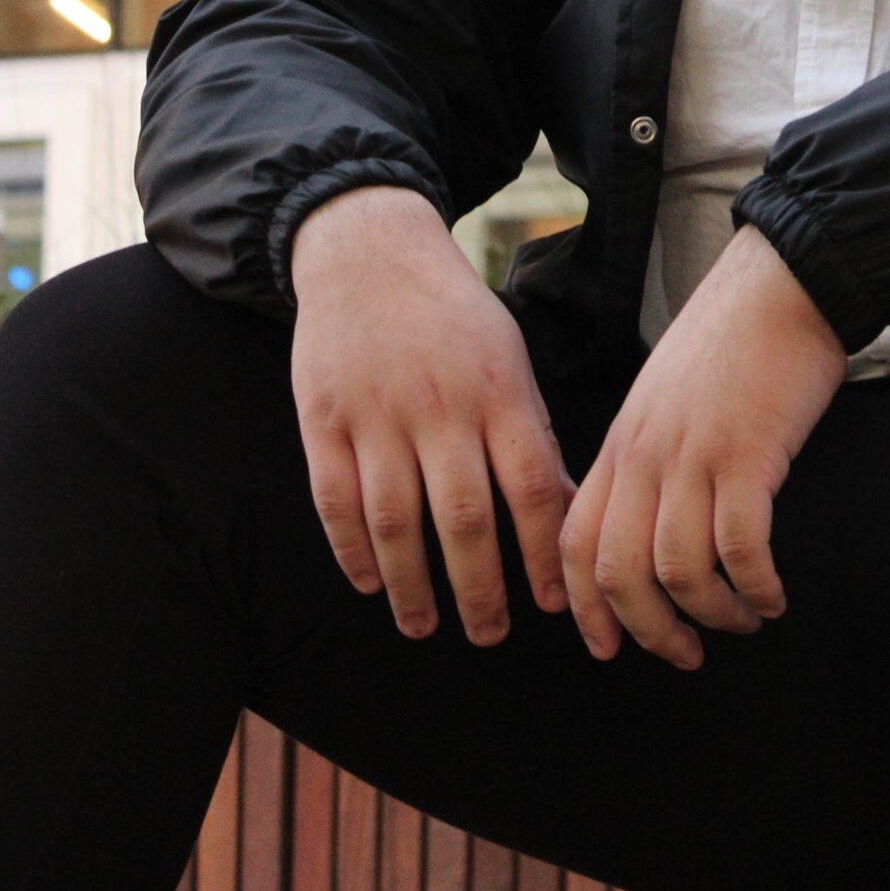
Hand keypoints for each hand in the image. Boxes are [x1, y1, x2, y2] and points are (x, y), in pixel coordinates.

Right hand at [290, 185, 571, 643]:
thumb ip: (530, 434)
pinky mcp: (323, 419)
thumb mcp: (509, 357)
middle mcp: (439, 406)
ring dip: (411, 586)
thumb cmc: (453, 317)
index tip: (553, 604)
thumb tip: (566, 513)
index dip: (542, 554)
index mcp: (498, 390)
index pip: (530, 488)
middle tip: (489, 636)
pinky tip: (368, 582)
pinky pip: (336, 501)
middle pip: (464, 519)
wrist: (370, 254)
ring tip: (425, 626)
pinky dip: (352, 550)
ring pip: (395, 522)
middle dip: (480, 590)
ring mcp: (376, 414)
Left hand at [560, 224, 846, 669]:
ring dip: (712, 613)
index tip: (610, 647)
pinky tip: (773, 595)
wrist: (781, 284)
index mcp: (621, 442)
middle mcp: (646, 455)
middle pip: (620, 571)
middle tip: (686, 654)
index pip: (577, 542)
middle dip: (649, 631)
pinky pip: (741, 548)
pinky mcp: (749, 454)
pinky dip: (756, 586)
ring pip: (678, 569)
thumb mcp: (663, 397)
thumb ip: (646, 454)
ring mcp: (695, 454)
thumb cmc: (731, 339)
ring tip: (744, 619)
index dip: (587, 607)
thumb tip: (648, 523)